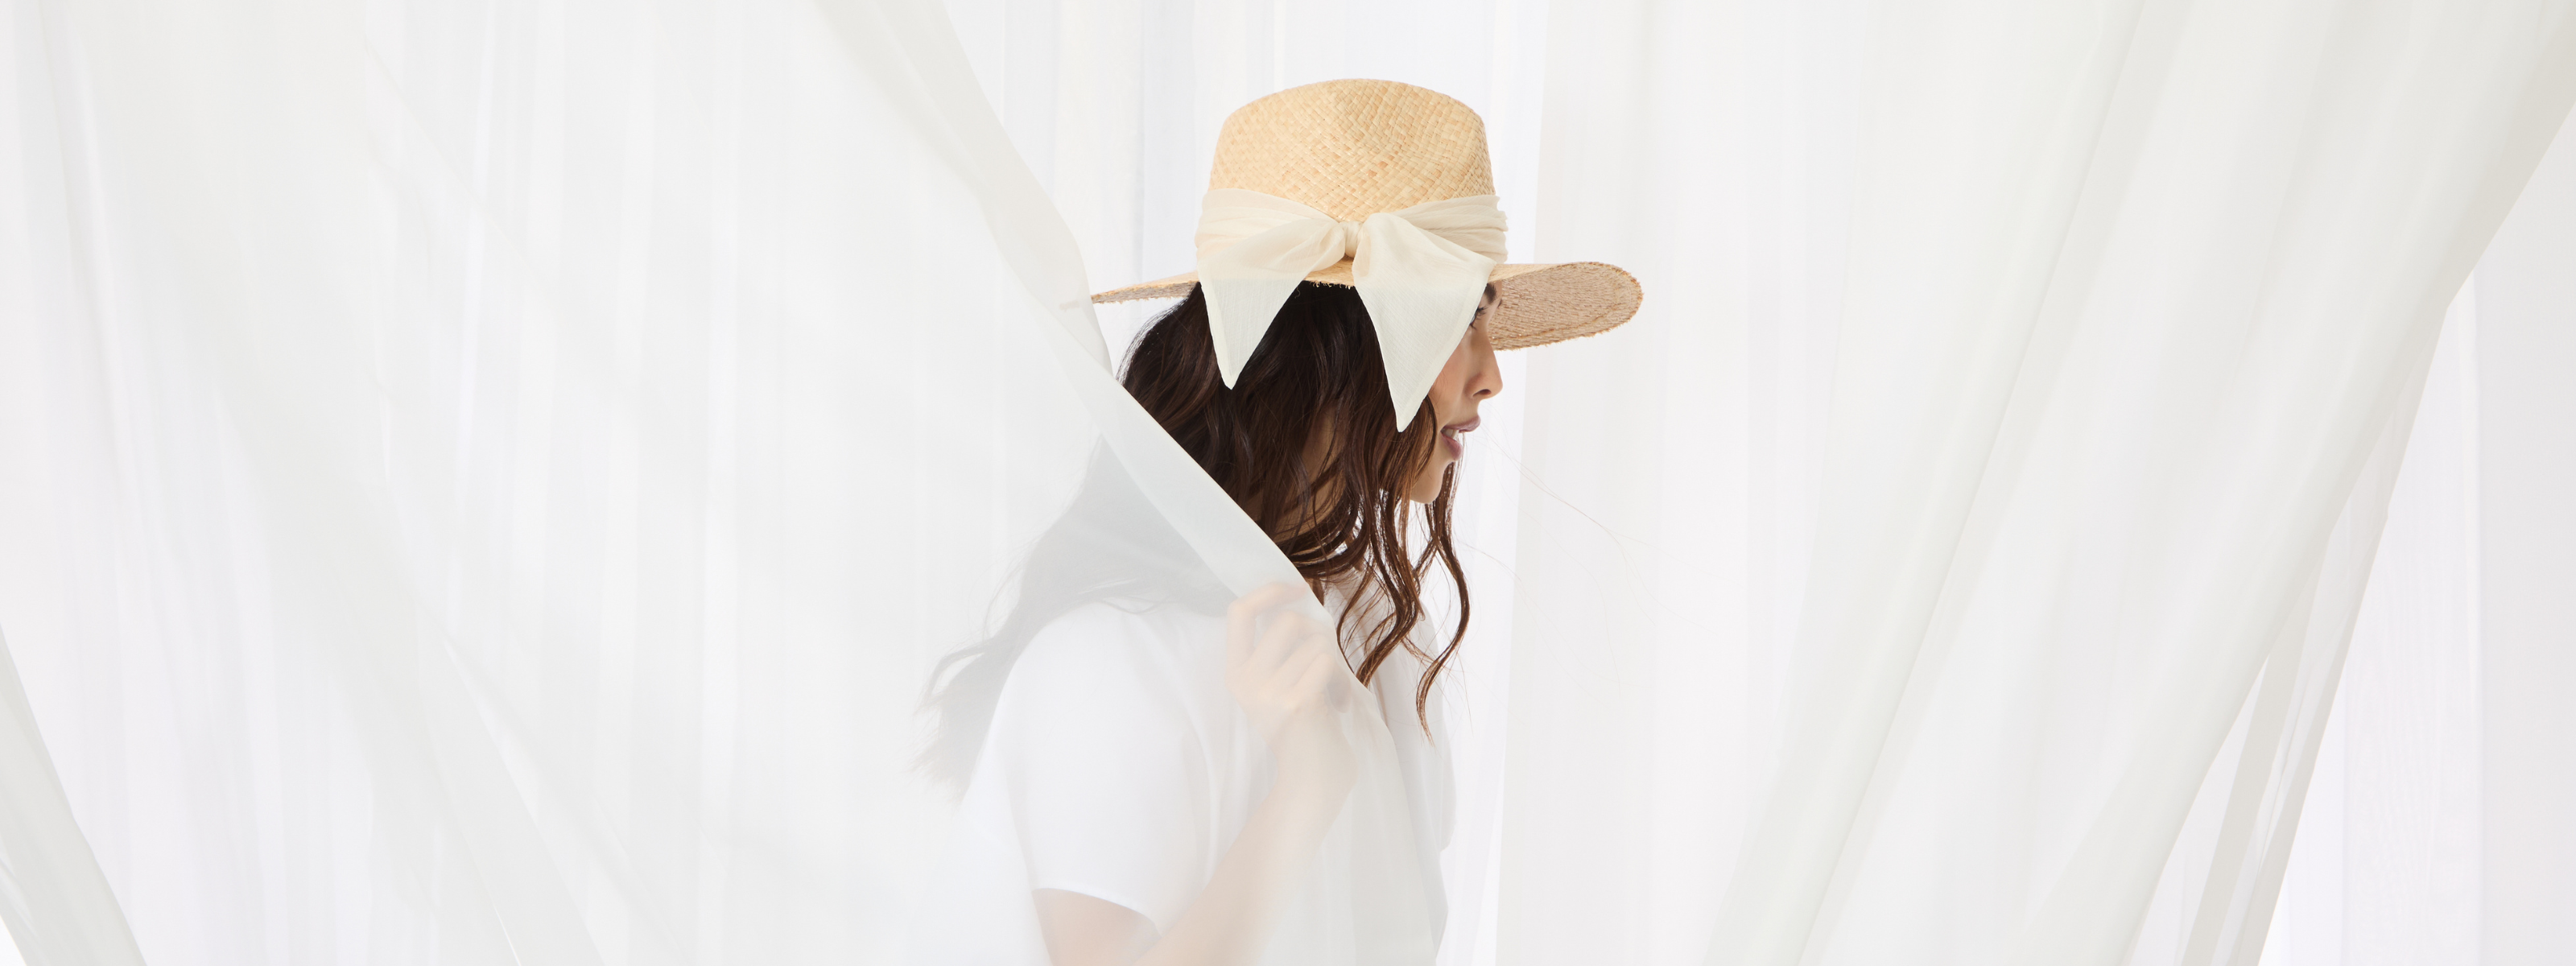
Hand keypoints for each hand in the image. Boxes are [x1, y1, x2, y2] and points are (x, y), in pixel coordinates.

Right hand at [1224, 584, 1358, 797]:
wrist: (1314, 780)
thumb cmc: (1307, 730)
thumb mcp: (1280, 686)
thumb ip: (1282, 650)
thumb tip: (1302, 598)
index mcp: (1236, 675)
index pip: (1239, 613)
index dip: (1269, 591)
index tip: (1297, 588)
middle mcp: (1245, 683)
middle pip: (1287, 621)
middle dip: (1318, 633)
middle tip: (1326, 661)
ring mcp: (1267, 694)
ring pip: (1315, 641)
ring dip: (1335, 662)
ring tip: (1332, 691)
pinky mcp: (1295, 703)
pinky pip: (1327, 662)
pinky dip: (1342, 679)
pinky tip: (1338, 703)